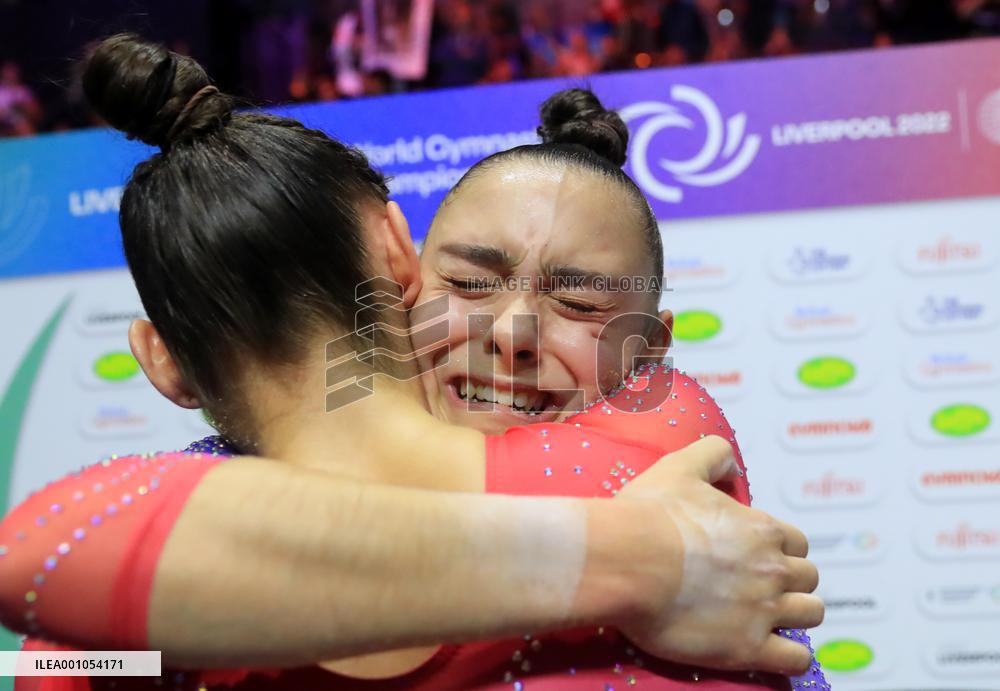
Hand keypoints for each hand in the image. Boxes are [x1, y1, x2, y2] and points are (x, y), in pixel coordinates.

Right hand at [614, 436, 823, 674]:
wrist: (624, 561)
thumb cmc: (648, 514)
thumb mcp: (680, 467)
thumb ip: (712, 455)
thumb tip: (733, 464)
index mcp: (760, 529)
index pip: (795, 542)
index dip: (778, 549)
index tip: (755, 556)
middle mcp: (771, 569)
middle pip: (808, 578)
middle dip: (790, 581)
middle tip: (759, 587)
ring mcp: (763, 610)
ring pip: (811, 614)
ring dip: (795, 615)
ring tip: (768, 618)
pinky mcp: (747, 649)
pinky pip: (794, 660)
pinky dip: (790, 657)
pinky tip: (773, 651)